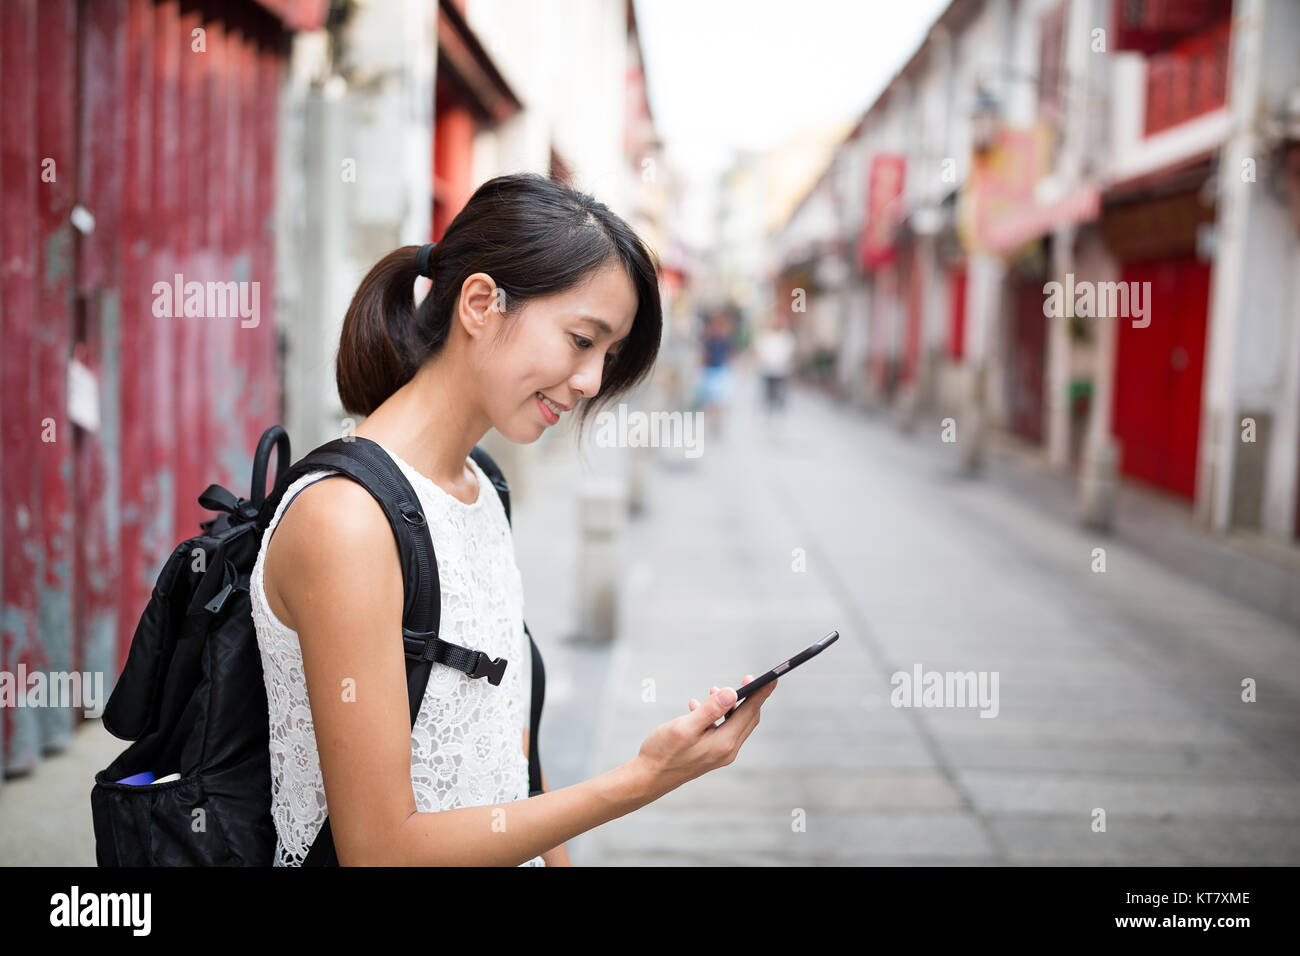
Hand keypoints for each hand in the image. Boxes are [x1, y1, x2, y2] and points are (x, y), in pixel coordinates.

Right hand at [635, 674, 776, 798]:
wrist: (647, 779)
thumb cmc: (663, 752)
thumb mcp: (685, 727)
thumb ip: (709, 710)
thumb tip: (732, 692)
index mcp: (724, 743)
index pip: (750, 713)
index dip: (761, 693)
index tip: (771, 678)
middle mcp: (726, 750)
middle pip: (748, 719)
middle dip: (749, 697)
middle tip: (746, 678)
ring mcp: (719, 754)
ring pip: (735, 724)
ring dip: (730, 705)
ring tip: (713, 690)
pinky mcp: (710, 754)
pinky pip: (721, 730)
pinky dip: (716, 715)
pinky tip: (697, 706)